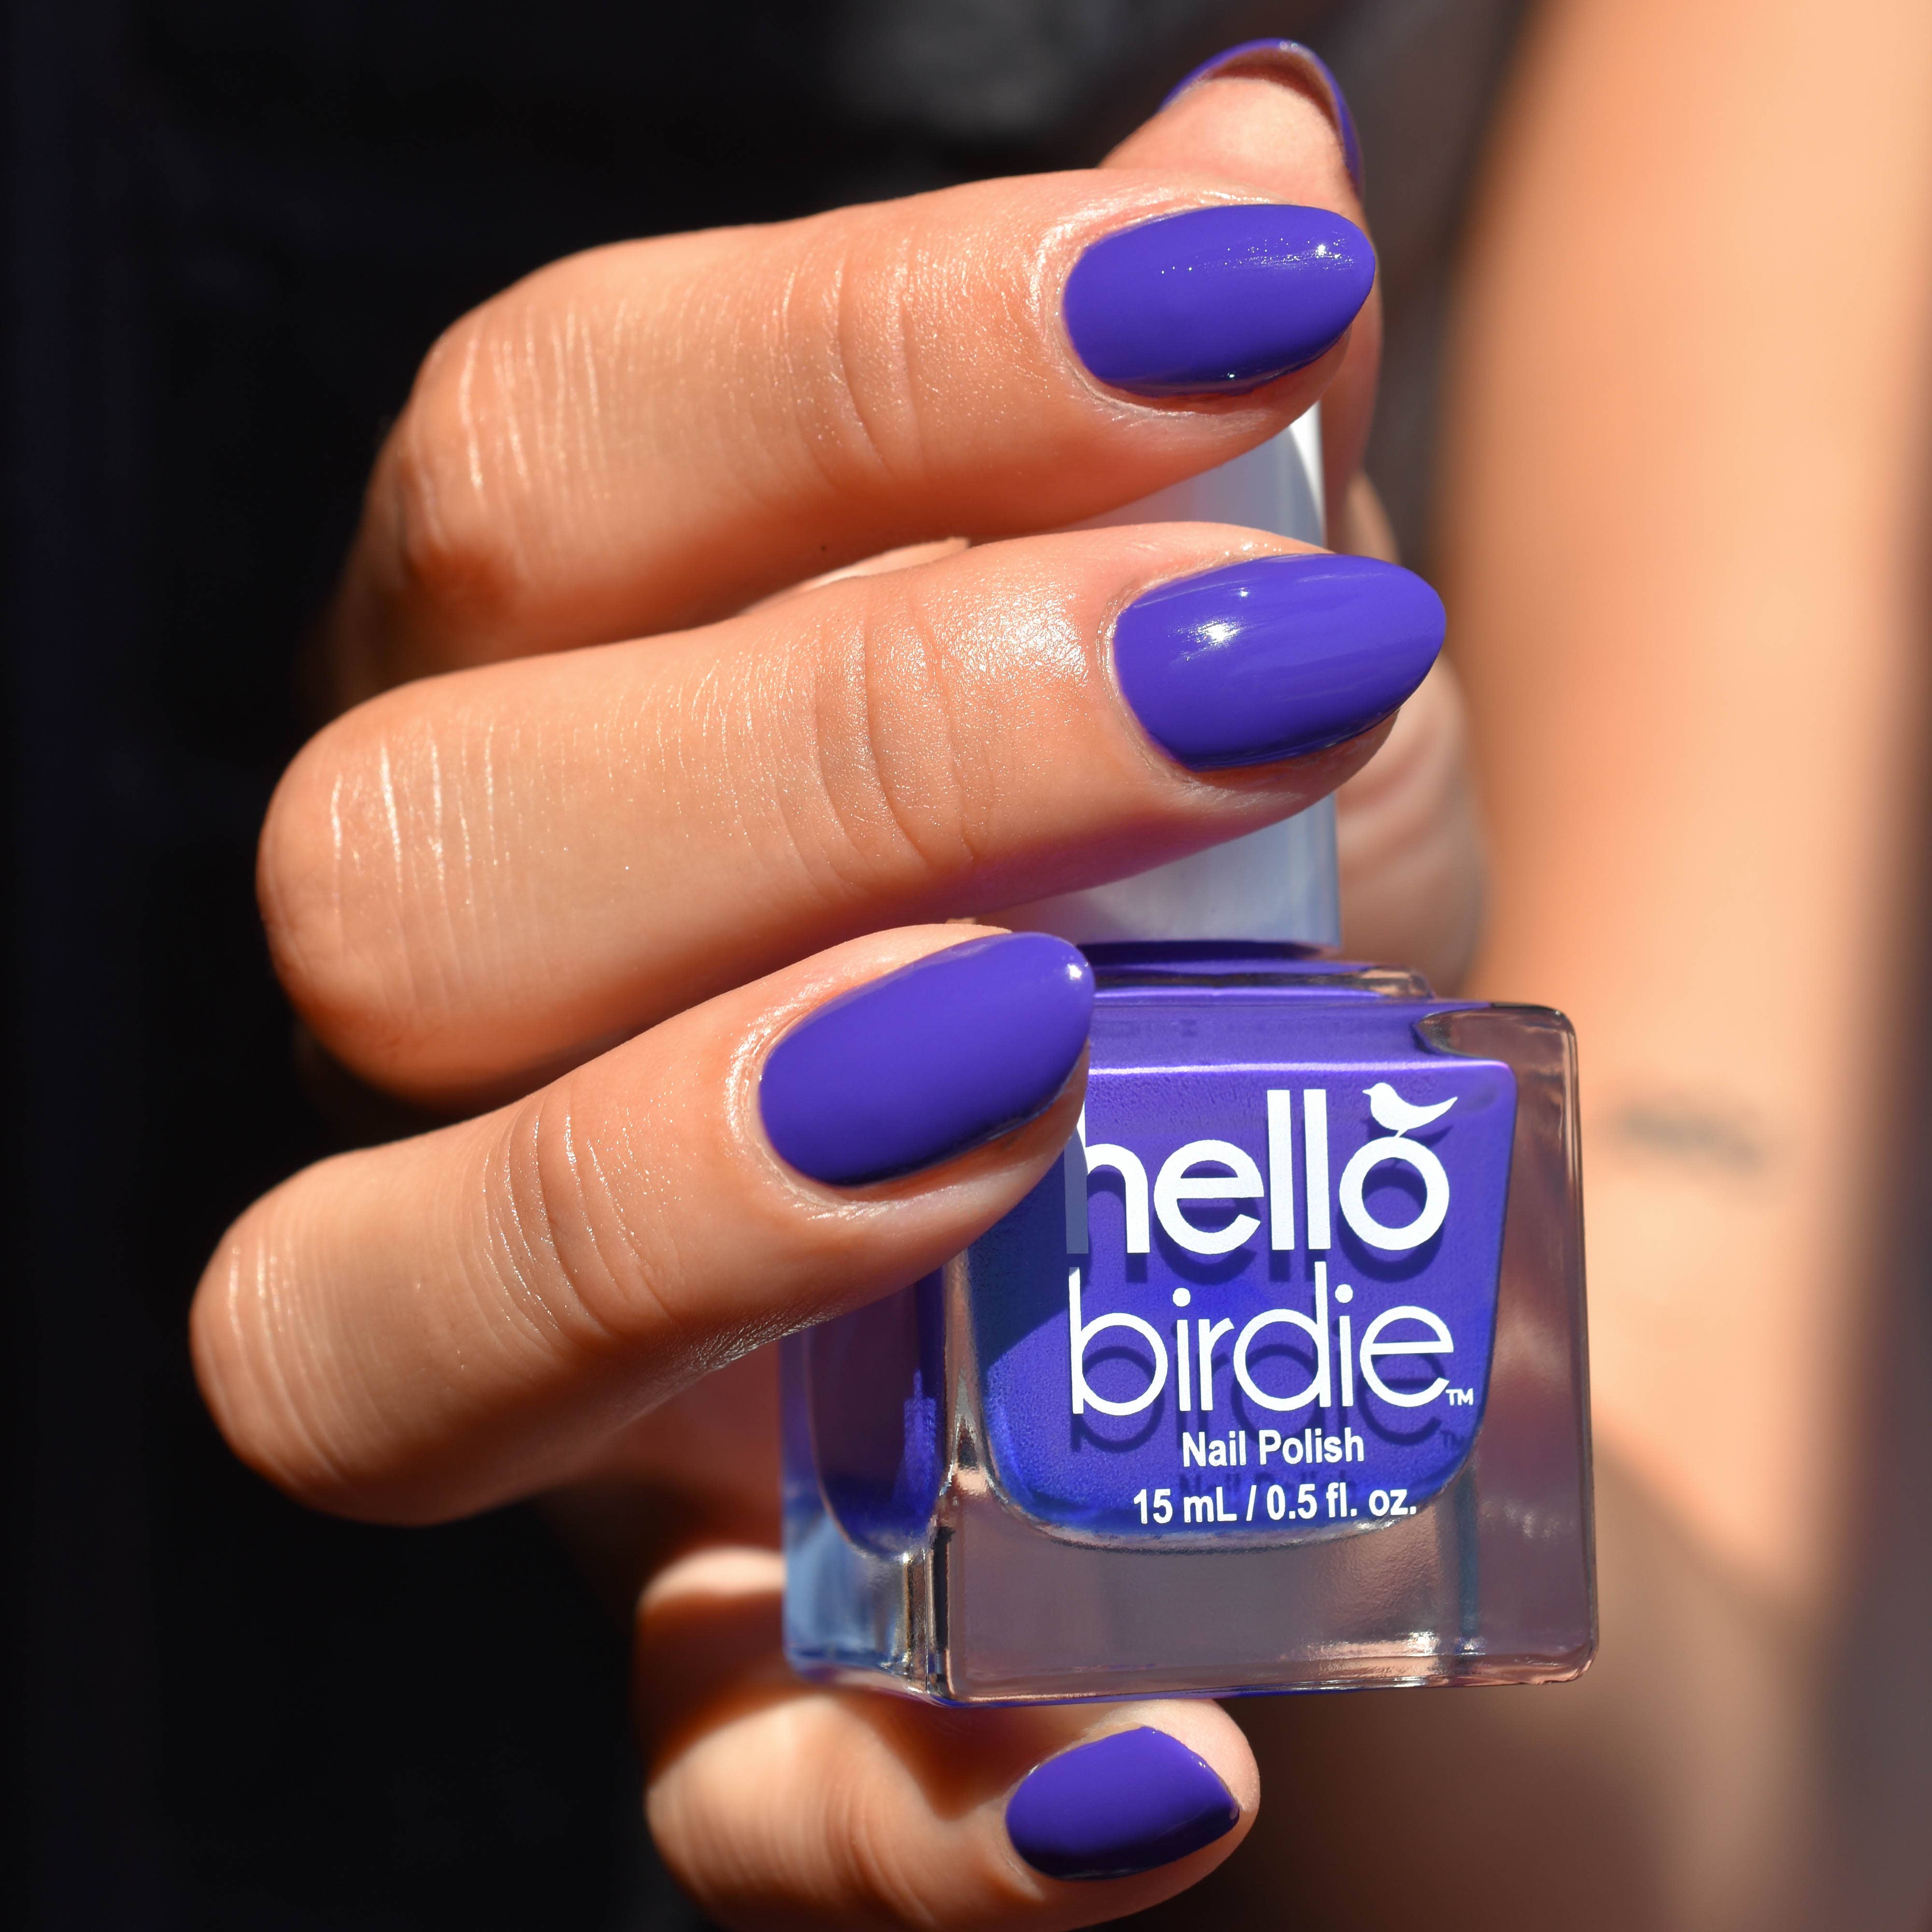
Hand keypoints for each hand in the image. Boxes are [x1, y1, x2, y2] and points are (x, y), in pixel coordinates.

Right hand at [194, 54, 1478, 1928]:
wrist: (1286, 1266)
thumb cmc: (1233, 929)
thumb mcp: (1251, 681)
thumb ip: (1199, 461)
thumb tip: (1244, 153)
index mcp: (570, 733)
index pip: (556, 474)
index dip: (867, 362)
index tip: (1233, 300)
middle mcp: (484, 1058)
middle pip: (406, 887)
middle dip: (806, 760)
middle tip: (1209, 695)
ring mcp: (578, 1396)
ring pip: (371, 1328)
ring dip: (689, 1186)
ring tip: (1035, 1075)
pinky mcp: (730, 1671)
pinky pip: (711, 1787)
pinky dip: (920, 1799)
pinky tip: (1168, 1756)